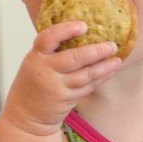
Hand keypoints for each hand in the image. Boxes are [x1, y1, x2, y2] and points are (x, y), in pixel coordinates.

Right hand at [2, 21, 121, 135]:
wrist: (25, 116)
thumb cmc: (33, 83)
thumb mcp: (35, 62)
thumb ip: (52, 50)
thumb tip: (82, 31)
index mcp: (36, 56)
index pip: (48, 38)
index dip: (66, 30)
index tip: (84, 26)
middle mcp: (46, 71)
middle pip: (75, 58)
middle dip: (97, 51)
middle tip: (112, 46)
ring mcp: (57, 87)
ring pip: (86, 74)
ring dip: (105, 67)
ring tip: (117, 60)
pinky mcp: (67, 99)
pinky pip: (88, 86)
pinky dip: (101, 78)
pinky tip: (109, 72)